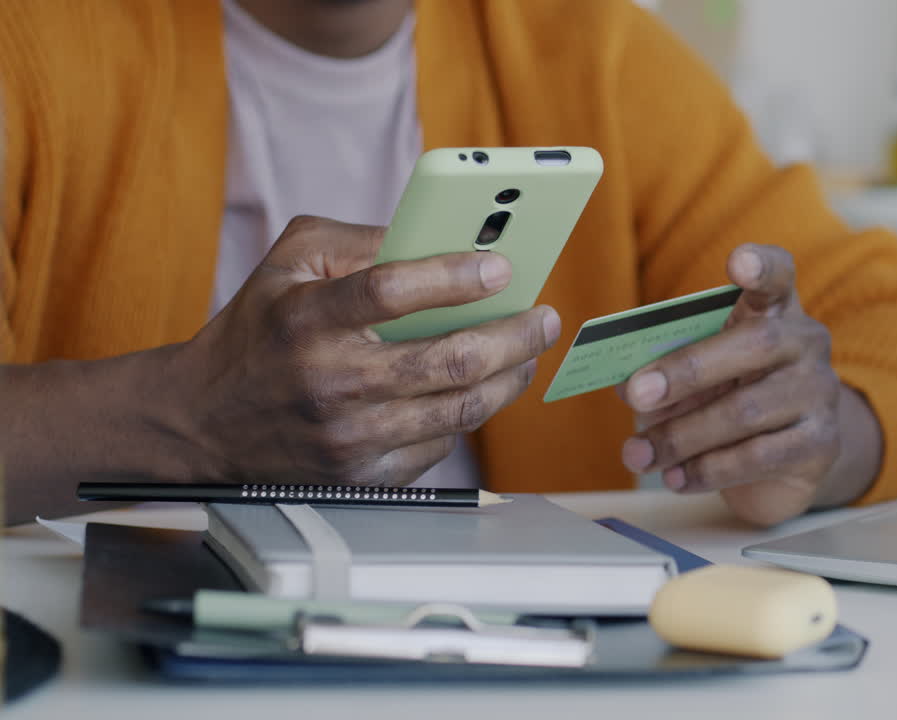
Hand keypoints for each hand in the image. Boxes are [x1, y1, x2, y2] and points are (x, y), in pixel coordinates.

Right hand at [178, 216, 559, 485]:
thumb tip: (434, 237)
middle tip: (543, 318)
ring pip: (458, 411)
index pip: (390, 291)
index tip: (502, 267)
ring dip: (508, 377)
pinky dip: (467, 416)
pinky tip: (480, 391)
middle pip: (447, 360)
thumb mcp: (286, 263)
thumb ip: (356, 239)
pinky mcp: (360, 477)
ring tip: (527, 353)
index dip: (454, 276)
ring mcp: (347, 437)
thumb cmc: (258, 330)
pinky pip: (438, 447)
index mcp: (305, 319)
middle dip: (512, 336)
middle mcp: (328, 381)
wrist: (203, 423)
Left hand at [618, 244, 881, 525]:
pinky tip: (674, 478)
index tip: (736, 261)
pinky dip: (706, 470)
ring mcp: (820, 393)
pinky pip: (757, 457)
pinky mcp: (821, 445)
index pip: (777, 276)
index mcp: (775, 310)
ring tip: (638, 455)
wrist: (786, 460)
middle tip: (637, 396)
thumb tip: (626, 387)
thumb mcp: (699, 376)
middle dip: (687, 370)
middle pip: (756, 344)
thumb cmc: (730, 397)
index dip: (760, 266)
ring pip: (747, 411)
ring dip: (682, 436)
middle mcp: (807, 343)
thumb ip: (666, 371)